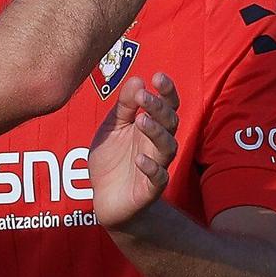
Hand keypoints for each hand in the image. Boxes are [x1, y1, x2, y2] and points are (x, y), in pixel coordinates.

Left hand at [89, 71, 179, 232]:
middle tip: (142, 96)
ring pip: (167, 147)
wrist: (105, 200)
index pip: (167, 105)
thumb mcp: (112, 128)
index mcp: (151, 126)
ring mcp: (157, 166)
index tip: (157, 76)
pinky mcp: (150, 189)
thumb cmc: (112, 160)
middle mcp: (157, 144)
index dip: (166, 91)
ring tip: (141, 120)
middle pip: (170, 122)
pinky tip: (139, 158)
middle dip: (158, 107)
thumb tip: (138, 80)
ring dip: (156, 132)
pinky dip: (151, 168)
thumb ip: (123, 106)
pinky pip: (158, 178)